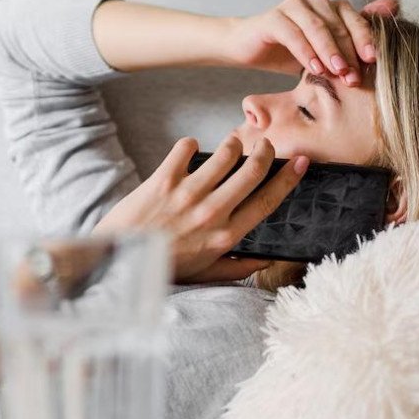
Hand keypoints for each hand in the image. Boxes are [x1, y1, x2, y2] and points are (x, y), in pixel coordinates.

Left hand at [92, 136, 307, 283]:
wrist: (118, 259)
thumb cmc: (163, 267)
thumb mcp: (205, 274)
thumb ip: (238, 267)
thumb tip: (267, 262)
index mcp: (226, 236)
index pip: (268, 201)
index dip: (288, 178)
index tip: (300, 162)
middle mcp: (211, 213)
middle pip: (252, 170)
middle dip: (264, 151)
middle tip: (264, 145)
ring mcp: (187, 195)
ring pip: (224, 154)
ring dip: (232, 145)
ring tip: (231, 146)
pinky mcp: (162, 181)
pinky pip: (186, 149)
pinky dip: (190, 145)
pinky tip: (189, 152)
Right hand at [225, 0, 398, 85]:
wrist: (245, 49)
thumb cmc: (285, 52)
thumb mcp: (321, 54)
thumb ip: (349, 41)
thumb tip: (393, 10)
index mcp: (329, 7)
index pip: (354, 20)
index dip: (365, 40)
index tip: (374, 62)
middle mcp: (313, 1)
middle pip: (338, 24)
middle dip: (348, 52)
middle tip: (354, 76)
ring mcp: (293, 6)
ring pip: (318, 27)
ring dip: (329, 51)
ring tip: (337, 72)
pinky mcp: (273, 17)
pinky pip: (293, 33)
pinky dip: (305, 51)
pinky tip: (313, 68)